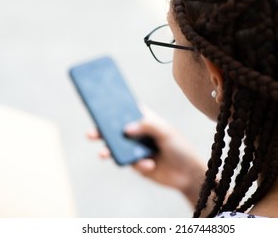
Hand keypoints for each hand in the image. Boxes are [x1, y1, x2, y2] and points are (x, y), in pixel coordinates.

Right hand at [87, 106, 205, 204]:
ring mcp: (136, 149)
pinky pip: (130, 163)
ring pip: (117, 148)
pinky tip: (150, 164)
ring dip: (108, 150)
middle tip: (90, 133)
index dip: (113, 107)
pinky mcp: (137, 164)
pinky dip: (139, 163)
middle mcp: (138, 134)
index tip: (98, 104)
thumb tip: (125, 129)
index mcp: (145, 120)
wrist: (187, 174)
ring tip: (103, 153)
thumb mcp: (166, 132)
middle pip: (116, 130)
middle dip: (101, 131)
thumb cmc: (179, 147)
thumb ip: (147, 126)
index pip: (127, 111)